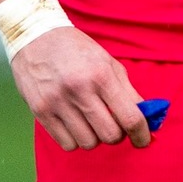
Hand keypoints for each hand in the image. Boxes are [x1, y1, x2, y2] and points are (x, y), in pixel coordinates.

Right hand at [10, 26, 152, 150]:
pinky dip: (75, 140)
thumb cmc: (76, 50)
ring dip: (95, 137)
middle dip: (117, 135)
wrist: (35, 37)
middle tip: (113, 124)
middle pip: (110, 136)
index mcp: (101, 75)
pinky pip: (67, 144)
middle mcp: (80, 89)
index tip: (143, 141)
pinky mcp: (40, 112)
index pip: (130, 118)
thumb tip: (147, 119)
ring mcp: (58, 102)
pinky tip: (74, 124)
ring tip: (90, 121)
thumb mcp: (107, 62)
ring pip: (88, 143)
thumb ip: (128, 92)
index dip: (142, 135)